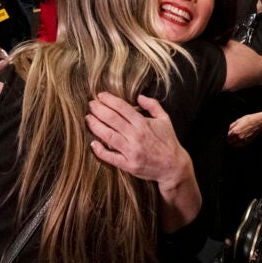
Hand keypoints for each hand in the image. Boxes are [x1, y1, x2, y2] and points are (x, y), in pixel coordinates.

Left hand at [86, 93, 200, 231]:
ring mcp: (131, 151)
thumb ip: (152, 105)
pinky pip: (110, 157)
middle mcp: (136, 136)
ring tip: (88, 118)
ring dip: (95, 126)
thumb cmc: (168, 141)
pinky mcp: (128, 165)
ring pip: (108, 136)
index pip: (122, 108)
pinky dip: (100, 150)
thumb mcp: (165, 119)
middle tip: (90, 104)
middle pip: (112, 119)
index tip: (100, 95)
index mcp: (143, 124)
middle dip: (99, 109)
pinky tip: (92, 142)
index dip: (109, 100)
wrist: (173, 166)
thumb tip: (138, 96)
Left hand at [227, 113, 261, 145]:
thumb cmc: (249, 120)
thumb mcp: (237, 121)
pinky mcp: (247, 142)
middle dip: (228, 139)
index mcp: (235, 131)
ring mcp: (243, 140)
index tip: (226, 135)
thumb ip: (231, 126)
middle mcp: (238, 137)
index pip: (226, 137)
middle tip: (230, 136)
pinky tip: (238, 139)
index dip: (226, 136)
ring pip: (234, 144)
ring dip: (233, 142)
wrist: (258, 122)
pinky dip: (237, 143)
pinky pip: (239, 145)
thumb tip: (226, 130)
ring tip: (234, 137)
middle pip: (229, 142)